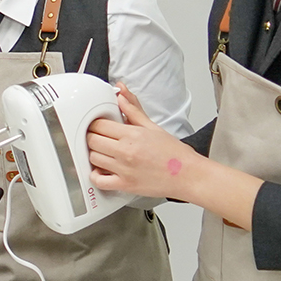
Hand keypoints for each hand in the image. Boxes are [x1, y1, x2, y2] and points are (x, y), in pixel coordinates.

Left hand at [87, 84, 197, 199]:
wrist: (188, 175)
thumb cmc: (174, 153)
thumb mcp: (152, 127)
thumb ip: (133, 110)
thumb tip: (121, 95)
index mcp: (132, 134)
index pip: (99, 124)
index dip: (95, 124)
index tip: (98, 126)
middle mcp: (126, 151)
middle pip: (92, 140)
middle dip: (92, 138)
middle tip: (99, 138)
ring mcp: (124, 169)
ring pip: (93, 158)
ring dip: (94, 155)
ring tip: (103, 153)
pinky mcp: (125, 185)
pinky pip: (99, 181)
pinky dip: (96, 176)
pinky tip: (102, 171)